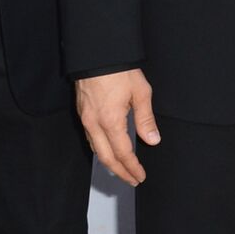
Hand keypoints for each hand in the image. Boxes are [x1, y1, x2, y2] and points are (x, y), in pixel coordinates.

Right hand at [77, 69, 159, 184]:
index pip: (122, 153)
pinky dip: (101, 150)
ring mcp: (85, 119)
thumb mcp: (140, 93)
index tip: (140, 176)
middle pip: (106, 158)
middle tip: (132, 180)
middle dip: (120, 172)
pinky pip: (91, 139)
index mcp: (110, 121)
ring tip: (123, 169)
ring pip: (96, 150)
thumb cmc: (120, 70)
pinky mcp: (82, 113)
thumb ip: (145, 119)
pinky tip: (108, 150)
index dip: (132, 167)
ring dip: (110, 162)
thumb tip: (152, 140)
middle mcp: (94, 124)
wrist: (97, 54)